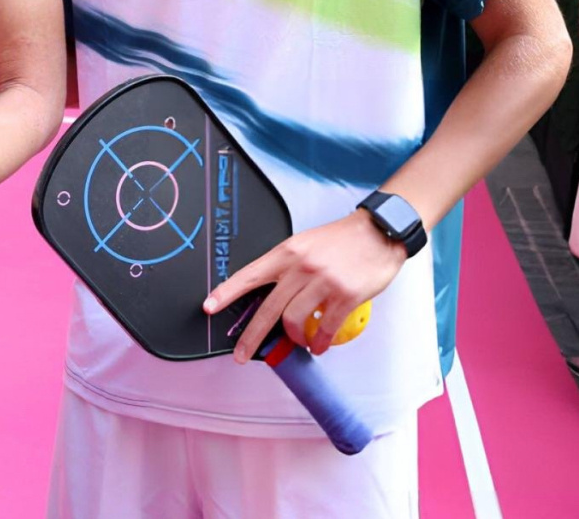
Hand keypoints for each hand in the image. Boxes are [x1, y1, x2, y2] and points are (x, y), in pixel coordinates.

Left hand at [202, 209, 404, 361]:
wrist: (377, 233)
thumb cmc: (340, 239)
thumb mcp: (304, 244)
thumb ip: (286, 267)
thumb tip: (270, 294)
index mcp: (286, 252)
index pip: (249, 275)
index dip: (227, 293)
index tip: (209, 307)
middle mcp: (300, 267)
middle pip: (268, 308)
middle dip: (251, 336)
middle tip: (242, 354)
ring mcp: (323, 282)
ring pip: (294, 321)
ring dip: (293, 338)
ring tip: (298, 342)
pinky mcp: (345, 296)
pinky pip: (325, 328)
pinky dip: (319, 342)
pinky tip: (317, 346)